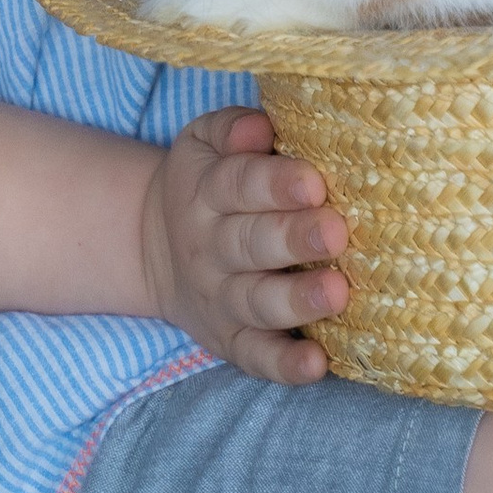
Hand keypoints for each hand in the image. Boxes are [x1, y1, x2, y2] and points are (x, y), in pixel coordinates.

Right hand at [140, 106, 349, 380]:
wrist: (155, 246)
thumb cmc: (206, 181)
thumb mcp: (203, 141)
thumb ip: (231, 128)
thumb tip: (259, 128)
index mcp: (206, 191)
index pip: (239, 183)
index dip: (275, 184)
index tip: (314, 182)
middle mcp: (210, 248)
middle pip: (251, 243)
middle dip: (294, 238)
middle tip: (337, 232)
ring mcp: (221, 299)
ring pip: (257, 302)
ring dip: (297, 300)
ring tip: (337, 293)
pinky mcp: (231, 341)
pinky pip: (255, 357)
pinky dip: (284, 365)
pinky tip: (317, 363)